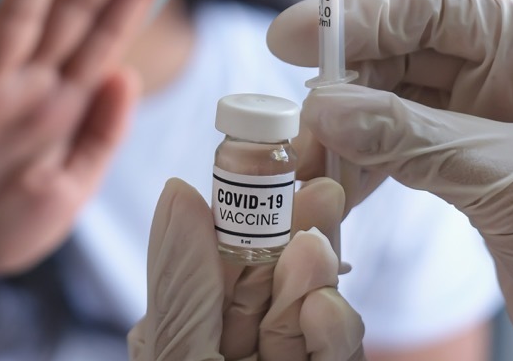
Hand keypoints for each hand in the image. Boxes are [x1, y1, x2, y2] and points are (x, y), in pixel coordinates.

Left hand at [129, 177, 363, 360]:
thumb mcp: (176, 349)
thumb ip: (183, 281)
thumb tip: (179, 190)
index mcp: (190, 332)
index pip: (223, 263)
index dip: (249, 216)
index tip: (274, 170)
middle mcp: (237, 348)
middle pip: (276, 280)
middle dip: (298, 233)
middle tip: (322, 191)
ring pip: (310, 312)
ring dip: (314, 278)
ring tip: (313, 249)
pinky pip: (336, 356)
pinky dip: (335, 332)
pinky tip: (324, 308)